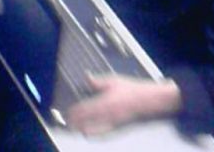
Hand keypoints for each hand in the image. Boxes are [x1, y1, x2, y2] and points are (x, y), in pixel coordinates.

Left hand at [66, 75, 180, 135]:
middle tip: (68, 121)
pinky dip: (92, 134)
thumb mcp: (114, 81)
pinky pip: (100, 134)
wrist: (147, 101)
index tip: (67, 111)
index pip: (82, 110)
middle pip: (83, 123)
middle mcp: (105, 115)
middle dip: (74, 123)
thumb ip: (98, 81)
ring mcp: (110, 124)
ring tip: (75, 127)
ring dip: (81, 129)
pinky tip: (88, 132)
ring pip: (90, 131)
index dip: (72, 112)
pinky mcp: (115, 129)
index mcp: (104, 102)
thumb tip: (87, 78)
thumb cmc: (132, 90)